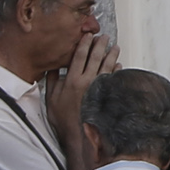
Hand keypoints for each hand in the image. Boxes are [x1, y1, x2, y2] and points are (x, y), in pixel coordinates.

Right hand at [45, 33, 120, 157]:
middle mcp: (87, 82)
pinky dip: (116, 71)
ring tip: (115, 47)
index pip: (79, 56)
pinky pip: (113, 80)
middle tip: (105, 36)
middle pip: (95, 58)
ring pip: (107, 67)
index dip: (84, 43)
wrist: (77, 135)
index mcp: (72, 80)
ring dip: (111, 55)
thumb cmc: (63, 119)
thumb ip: (52, 81)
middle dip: (100, 45)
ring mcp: (98, 89)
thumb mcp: (51, 99)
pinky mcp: (105, 96)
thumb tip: (52, 66)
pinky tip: (118, 65)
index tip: (88, 35)